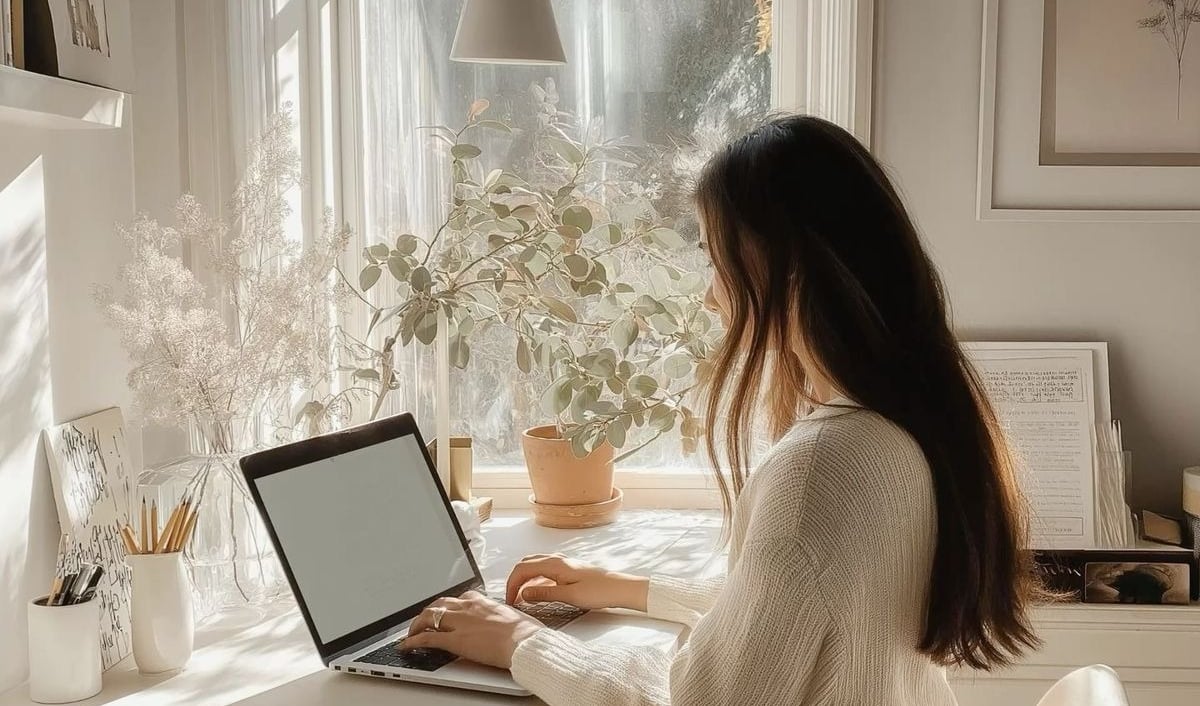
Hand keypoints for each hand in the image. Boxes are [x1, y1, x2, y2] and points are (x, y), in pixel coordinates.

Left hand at [403, 591, 541, 668]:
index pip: (459, 598)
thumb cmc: (526, 633)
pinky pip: (427, 638)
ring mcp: (459, 623)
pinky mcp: (454, 640)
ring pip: (429, 616)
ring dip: (417, 625)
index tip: (447, 611)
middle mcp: (468, 607)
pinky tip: (407, 646)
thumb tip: (509, 622)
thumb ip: (505, 618)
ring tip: (411, 633)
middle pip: (439, 604)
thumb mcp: (515, 618)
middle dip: (428, 612)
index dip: (449, 605)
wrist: (525, 642)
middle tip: (423, 622)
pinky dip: (413, 641)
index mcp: (483, 601)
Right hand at [505, 554, 648, 610]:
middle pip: (526, 564)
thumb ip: (544, 594)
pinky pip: (544, 570)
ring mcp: (563, 563)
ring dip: (524, 579)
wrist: (620, 588)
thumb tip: (523, 594)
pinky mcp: (568, 569)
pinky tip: (537, 592)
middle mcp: (557, 559)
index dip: (511, 585)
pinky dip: (535, 579)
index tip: (509, 601)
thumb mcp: (569, 596)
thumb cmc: (599, 591)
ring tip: (521, 597)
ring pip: (534, 566)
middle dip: (515, 580)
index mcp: (554, 564)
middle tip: (511, 598)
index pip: (522, 569)